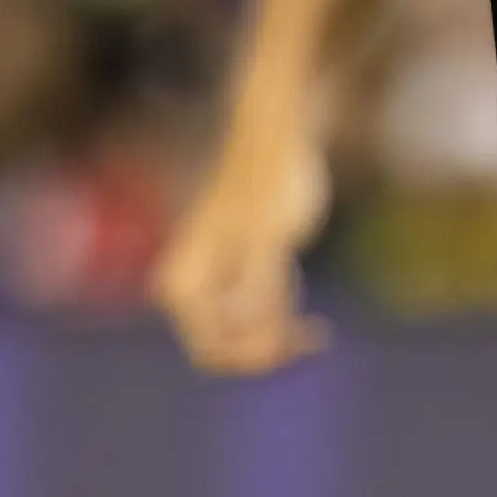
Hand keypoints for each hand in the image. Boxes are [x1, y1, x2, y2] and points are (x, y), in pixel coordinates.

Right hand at [153, 126, 331, 375]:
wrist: (277, 138)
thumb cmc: (270, 183)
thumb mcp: (272, 243)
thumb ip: (262, 294)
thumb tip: (257, 339)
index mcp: (184, 286)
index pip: (210, 349)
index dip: (252, 357)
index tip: (296, 344)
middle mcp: (188, 289)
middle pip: (223, 348)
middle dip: (265, 350)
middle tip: (312, 339)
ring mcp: (211, 284)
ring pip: (241, 336)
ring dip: (277, 338)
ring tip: (313, 330)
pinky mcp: (235, 275)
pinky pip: (253, 320)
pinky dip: (281, 324)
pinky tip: (311, 324)